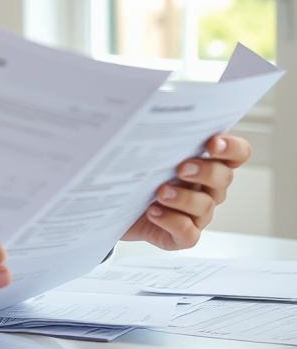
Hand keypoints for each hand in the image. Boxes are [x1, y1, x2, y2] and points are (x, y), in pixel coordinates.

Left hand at [122, 133, 251, 249]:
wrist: (113, 207)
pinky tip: (152, 211)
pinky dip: (171, 222)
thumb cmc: (136, 175)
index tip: (213, 143)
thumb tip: (155, 112)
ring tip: (160, 193)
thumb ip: (161, 136)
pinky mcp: (182, 236)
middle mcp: (208, 189)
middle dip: (205, 171)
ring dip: (184, 198)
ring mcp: (197, 215)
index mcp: (206, 163)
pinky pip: (188, 233)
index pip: (236, 154)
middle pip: (224, 178)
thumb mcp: (147, 151)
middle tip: (181, 168)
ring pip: (205, 206)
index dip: (232, 148)